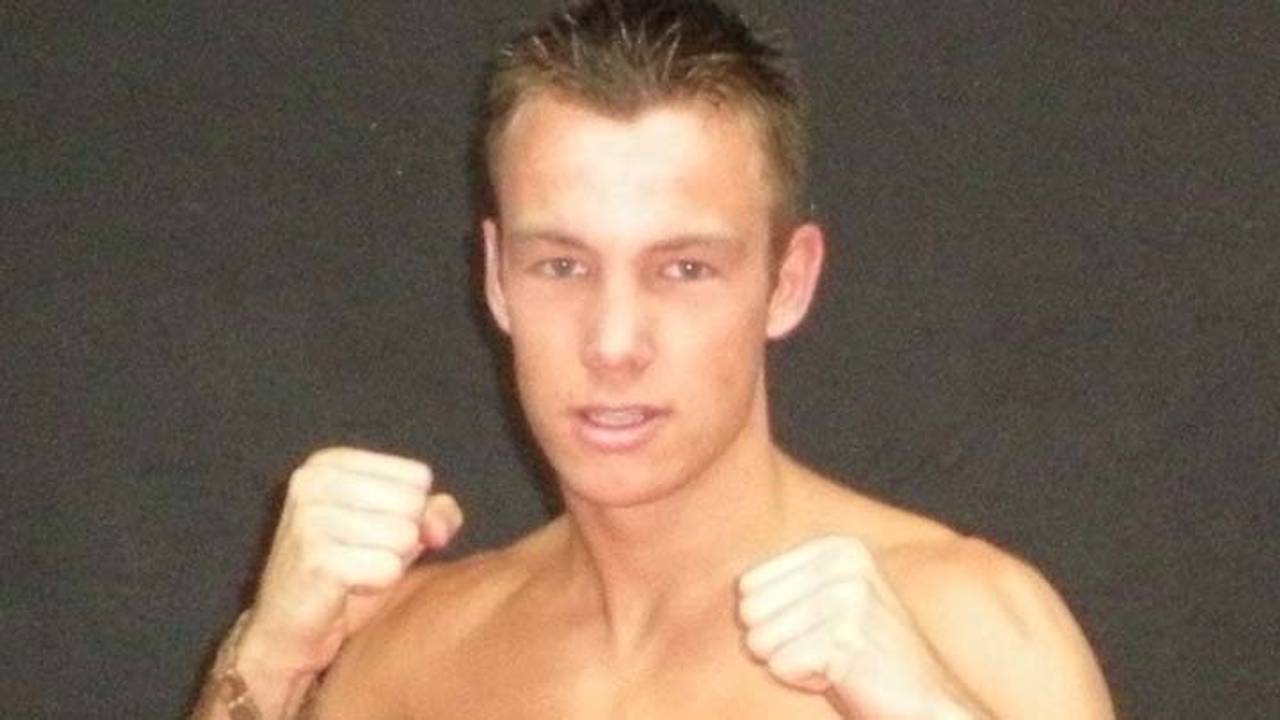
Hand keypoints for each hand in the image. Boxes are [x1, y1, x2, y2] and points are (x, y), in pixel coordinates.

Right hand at [241, 447, 463, 677]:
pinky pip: (389, 568)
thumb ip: (436, 512)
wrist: (286, 627)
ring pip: (405, 536)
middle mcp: (313, 480)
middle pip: (413, 504)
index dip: (411, 513)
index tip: (370, 532)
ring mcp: (310, 518)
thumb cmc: (349, 570)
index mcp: (329, 462)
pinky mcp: (316, 559)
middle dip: (401, 540)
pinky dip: (378, 584)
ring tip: (352, 571)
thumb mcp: (399, 528)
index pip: (418, 477)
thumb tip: (438, 529)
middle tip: (359, 556)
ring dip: (389, 563)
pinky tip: (345, 588)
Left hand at [738, 536, 982, 718]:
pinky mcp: (843, 638)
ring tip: (837, 663)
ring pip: (760, 640)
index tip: (819, 631)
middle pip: (749, 610)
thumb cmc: (865, 659)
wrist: (927, 704)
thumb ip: (788, 584)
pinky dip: (805, 681)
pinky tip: (844, 678)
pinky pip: (780, 666)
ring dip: (792, 663)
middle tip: (828, 651)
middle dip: (779, 643)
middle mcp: (842, 563)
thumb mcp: (829, 603)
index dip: (774, 620)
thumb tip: (735, 586)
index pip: (748, 583)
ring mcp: (846, 598)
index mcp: (837, 547)